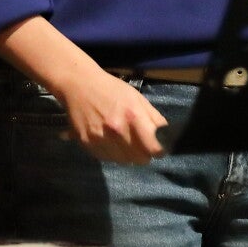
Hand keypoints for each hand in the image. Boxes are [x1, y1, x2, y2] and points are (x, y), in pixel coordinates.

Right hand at [52, 69, 168, 165]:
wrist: (80, 84)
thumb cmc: (112, 90)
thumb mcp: (138, 98)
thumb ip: (154, 119)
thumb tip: (168, 137)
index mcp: (133, 117)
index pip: (154, 149)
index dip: (159, 149)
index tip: (158, 146)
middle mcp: (117, 131)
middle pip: (140, 159)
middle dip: (143, 152)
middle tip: (139, 141)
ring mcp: (100, 139)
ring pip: (124, 161)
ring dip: (127, 154)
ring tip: (122, 138)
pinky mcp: (87, 145)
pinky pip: (108, 159)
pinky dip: (112, 153)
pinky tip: (109, 139)